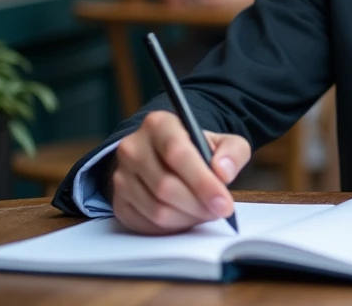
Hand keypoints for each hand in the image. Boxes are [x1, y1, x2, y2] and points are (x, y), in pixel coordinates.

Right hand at [111, 110, 250, 234]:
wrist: (167, 157)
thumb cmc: (197, 150)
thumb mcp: (224, 142)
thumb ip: (233, 152)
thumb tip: (223, 171)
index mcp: (159, 124)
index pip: (177, 153)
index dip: (202, 182)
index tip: (224, 202)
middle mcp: (133, 147)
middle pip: (165, 186)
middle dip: (198, 204)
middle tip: (220, 210)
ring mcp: (121, 175)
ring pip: (156, 209)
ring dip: (187, 217)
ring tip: (206, 212)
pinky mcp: (118, 201)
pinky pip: (145, 224)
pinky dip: (172, 227)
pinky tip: (187, 217)